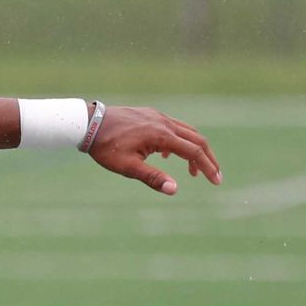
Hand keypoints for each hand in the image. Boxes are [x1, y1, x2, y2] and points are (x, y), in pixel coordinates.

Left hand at [87, 105, 221, 195]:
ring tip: (193, 171)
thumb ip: (152, 177)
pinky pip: (173, 127)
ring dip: (194, 149)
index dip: (207, 167)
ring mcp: (158, 116)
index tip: (217, 181)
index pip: (194, 151)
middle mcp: (164, 122)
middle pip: (197, 139)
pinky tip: (168, 155)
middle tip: (215, 175)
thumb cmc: (106, 147)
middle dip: (208, 158)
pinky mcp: (150, 115)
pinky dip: (179, 141)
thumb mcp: (127, 167)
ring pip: (186, 131)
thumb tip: (175, 189)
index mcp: (161, 135)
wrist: (88, 124)